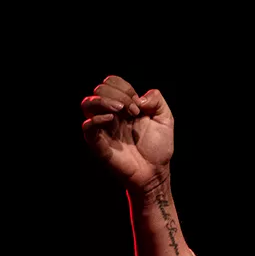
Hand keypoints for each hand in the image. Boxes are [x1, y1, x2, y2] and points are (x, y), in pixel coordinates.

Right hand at [80, 75, 174, 192]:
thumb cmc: (158, 147)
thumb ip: (157, 100)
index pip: (111, 82)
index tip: (140, 104)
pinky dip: (97, 119)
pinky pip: (87, 126)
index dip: (124, 87)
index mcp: (123, 106)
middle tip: (134, 111)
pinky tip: (112, 119)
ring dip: (104, 101)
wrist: (154, 172)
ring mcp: (102, 128)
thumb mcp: (166, 119)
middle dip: (119, 95)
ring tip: (121, 110)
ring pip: (87, 103)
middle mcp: (110, 114)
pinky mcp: (98, 143)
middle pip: (99, 89)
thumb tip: (139, 97)